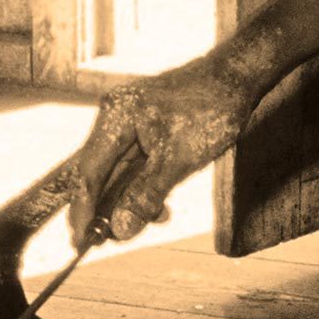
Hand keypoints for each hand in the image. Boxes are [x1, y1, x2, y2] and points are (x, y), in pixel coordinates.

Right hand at [66, 55, 261, 247]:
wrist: (237, 76)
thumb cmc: (209, 110)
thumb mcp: (179, 159)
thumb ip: (146, 194)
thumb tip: (120, 230)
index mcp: (114, 118)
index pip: (87, 172)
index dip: (83, 210)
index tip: (81, 242)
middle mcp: (114, 119)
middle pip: (98, 174)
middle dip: (105, 210)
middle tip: (106, 241)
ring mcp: (128, 123)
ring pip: (118, 174)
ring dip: (129, 201)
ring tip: (155, 220)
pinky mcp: (145, 130)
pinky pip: (134, 166)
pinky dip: (143, 188)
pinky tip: (161, 206)